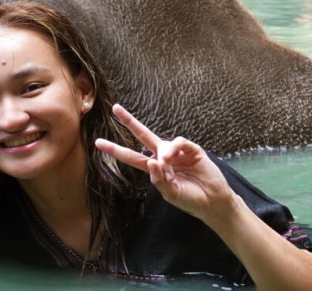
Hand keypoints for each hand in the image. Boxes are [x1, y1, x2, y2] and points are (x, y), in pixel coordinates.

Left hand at [94, 104, 237, 222]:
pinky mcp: (192, 150)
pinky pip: (179, 142)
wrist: (213, 203)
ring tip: (169, 168)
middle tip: (115, 108)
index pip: (131, 156)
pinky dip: (173, 148)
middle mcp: (163, 157)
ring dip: (163, 155)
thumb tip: (151, 161)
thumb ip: (158, 179)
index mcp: (154, 168)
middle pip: (142, 136)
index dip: (115, 150)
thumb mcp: (170, 193)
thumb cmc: (190, 199)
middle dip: (129, 122)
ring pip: (161, 142)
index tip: (98, 142)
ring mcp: (177, 152)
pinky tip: (174, 157)